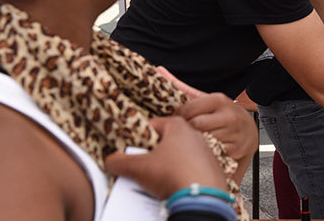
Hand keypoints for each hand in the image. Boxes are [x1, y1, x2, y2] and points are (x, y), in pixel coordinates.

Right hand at [105, 117, 228, 199]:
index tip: (130, 148)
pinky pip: (191, 168)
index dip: (137, 137)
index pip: (151, 125)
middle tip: (142, 167)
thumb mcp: (138, 168)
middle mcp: (195, 134)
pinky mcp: (212, 168)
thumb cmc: (173, 175)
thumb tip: (110, 161)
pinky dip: (182, 175)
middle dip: (152, 153)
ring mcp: (206, 151)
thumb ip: (119, 162)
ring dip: (167, 165)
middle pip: (165, 141)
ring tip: (158, 180)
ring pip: (179, 155)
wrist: (202, 198)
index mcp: (177, 126)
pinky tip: (175, 186)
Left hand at [157, 67, 257, 161]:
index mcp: (218, 100)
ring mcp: (233, 134)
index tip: (174, 122)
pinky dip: (206, 155)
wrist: (249, 131)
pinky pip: (212, 154)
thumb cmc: (222, 114)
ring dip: (194, 145)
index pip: (187, 110)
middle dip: (185, 132)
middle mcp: (228, 115)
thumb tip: (159, 70)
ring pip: (203, 142)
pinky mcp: (236, 150)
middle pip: (194, 126)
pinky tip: (204, 152)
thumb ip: (182, 87)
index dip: (177, 118)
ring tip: (192, 145)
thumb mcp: (206, 99)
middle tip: (180, 136)